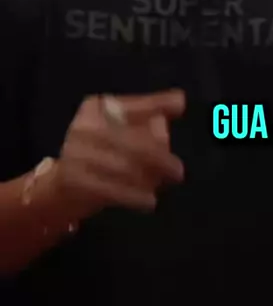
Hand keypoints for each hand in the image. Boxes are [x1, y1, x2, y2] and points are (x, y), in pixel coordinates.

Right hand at [52, 89, 185, 217]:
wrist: (60, 189)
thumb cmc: (100, 154)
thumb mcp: (121, 131)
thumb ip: (148, 119)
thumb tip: (177, 103)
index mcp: (97, 107)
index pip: (133, 105)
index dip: (156, 104)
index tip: (179, 104)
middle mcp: (84, 125)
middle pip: (132, 140)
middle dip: (159, 157)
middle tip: (178, 171)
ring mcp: (75, 153)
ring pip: (125, 167)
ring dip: (149, 179)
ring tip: (161, 185)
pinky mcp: (73, 180)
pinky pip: (112, 189)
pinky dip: (134, 196)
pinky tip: (148, 201)